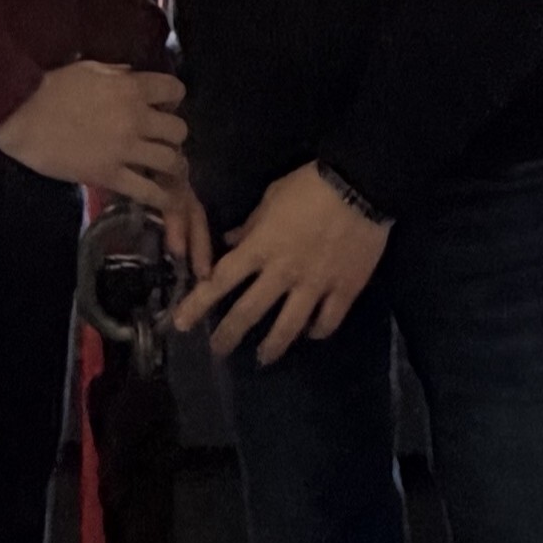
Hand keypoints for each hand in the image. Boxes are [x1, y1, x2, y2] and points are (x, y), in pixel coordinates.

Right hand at [0, 60, 189, 205]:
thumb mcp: (88, 69)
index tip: (164, 105)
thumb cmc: (48, 88)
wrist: (20, 114)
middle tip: (161, 140)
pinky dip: (162, 198)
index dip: (173, 98)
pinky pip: (147, 191)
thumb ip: (116, 74)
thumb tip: (132, 76)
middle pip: (179, 130)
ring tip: (166, 170)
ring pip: (171, 161)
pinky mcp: (109, 175)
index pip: (174, 90)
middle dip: (174, 135)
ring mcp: (124, 149)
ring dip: (173, 165)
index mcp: (130, 88)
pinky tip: (166, 200)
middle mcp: (136, 118)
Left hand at [172, 162, 387, 363]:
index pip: (220, 281)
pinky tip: (311, 334)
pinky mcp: (344, 289)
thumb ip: (250, 225)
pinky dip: (317, 330)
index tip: (181, 323)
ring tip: (264, 358)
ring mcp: (315, 285)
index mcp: (261, 247)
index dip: (197, 304)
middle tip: (218, 350)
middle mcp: (283, 272)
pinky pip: (328, 320)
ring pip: (288, 326)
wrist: (362, 184)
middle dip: (229, 335)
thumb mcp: (272, 196)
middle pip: (249, 312)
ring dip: (272, 346)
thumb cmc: (311, 185)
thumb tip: (230, 240)